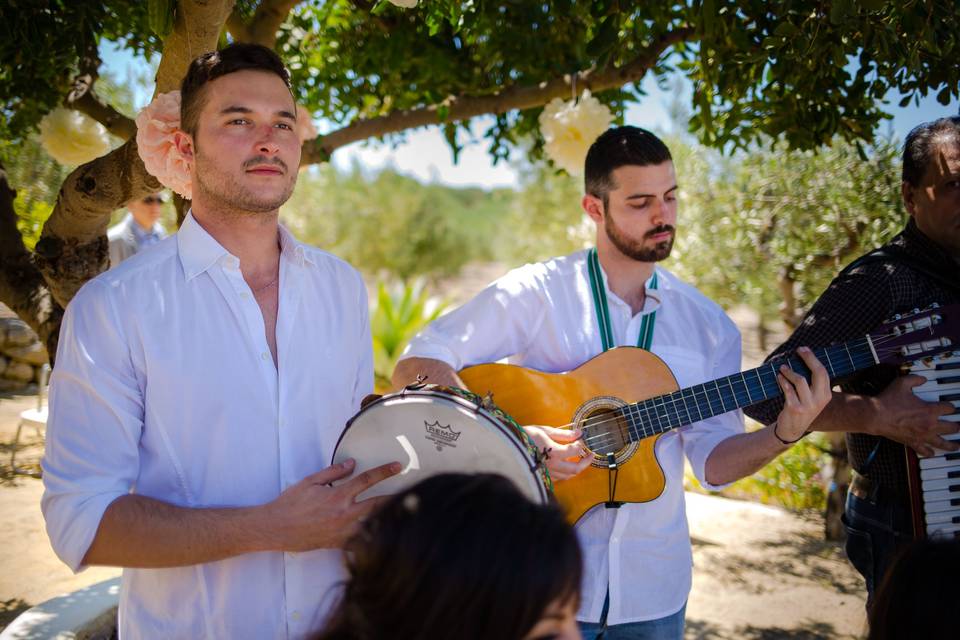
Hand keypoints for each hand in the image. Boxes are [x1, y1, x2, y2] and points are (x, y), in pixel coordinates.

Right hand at [264, 459, 400, 550]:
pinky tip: (386, 536)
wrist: (275, 528)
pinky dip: (374, 539)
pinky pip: (361, 543)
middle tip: (414, 490)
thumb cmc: (290, 503)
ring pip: (373, 525)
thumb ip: (333, 472)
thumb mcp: (311, 481)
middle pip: (378, 504)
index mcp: (338, 495)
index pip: (367, 480)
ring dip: (390, 519)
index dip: (384, 471)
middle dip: (397, 496)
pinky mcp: (338, 544)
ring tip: (407, 513)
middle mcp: (343, 513)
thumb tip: (352, 463)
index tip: (398, 466)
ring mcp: (342, 531)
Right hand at [523, 425, 592, 480]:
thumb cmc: (525, 436)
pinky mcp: (542, 476)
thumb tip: (579, 433)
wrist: (508, 447)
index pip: (575, 451)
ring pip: (568, 476)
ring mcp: (547, 473)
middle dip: (586, 462)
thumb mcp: (545, 430)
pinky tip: (564, 466)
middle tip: (591, 455)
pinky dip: (565, 473)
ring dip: (576, 468)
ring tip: (579, 460)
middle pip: (576, 469)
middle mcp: (552, 465)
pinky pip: (558, 478)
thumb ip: (563, 434)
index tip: (581, 440)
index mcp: (554, 453)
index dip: (580, 445)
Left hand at [774, 347, 831, 443]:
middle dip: (808, 358)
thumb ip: (811, 383)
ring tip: (782, 368)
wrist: (792, 429)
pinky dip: (783, 381)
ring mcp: (808, 405)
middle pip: (818, 373)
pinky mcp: (795, 408)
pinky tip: (779, 377)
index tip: (804, 349)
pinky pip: (788, 390)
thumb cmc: (801, 407)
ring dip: (789, 371)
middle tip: (798, 350)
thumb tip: (804, 359)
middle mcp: (820, 400)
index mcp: (826, 395)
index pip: (823, 372)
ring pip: (800, 380)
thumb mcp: (811, 397)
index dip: (813, 359)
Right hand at [868, 375, 957, 456]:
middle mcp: (929, 424)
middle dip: (957, 426)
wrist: (875, 415)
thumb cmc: (888, 400)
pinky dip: (929, 453)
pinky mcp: (912, 442)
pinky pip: (924, 450)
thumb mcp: (902, 383)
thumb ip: (915, 379)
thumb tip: (922, 379)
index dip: (951, 406)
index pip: (949, 408)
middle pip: (951, 427)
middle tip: (959, 426)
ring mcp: (922, 435)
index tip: (950, 406)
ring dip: (951, 445)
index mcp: (930, 410)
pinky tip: (932, 453)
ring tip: (956, 446)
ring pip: (942, 443)